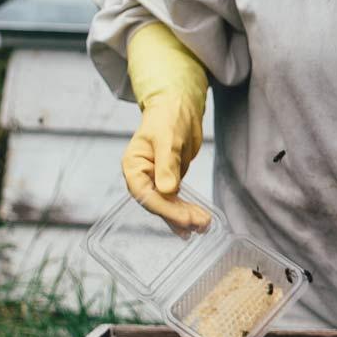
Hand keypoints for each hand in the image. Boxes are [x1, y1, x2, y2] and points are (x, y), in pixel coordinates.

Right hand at [122, 96, 209, 232]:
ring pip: (167, 205)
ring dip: (184, 217)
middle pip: (157, 203)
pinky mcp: (168, 181)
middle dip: (178, 215)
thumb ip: (167, 164)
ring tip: (203, 227)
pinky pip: (175, 201)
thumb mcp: (168, 138)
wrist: (178, 108)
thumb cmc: (168, 117)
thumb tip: (167, 190)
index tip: (185, 218)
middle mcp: (141, 176)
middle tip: (200, 224)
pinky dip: (185, 211)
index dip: (165, 208)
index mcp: (133, 165)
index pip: (145, 194)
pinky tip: (196, 224)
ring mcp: (154, 180)